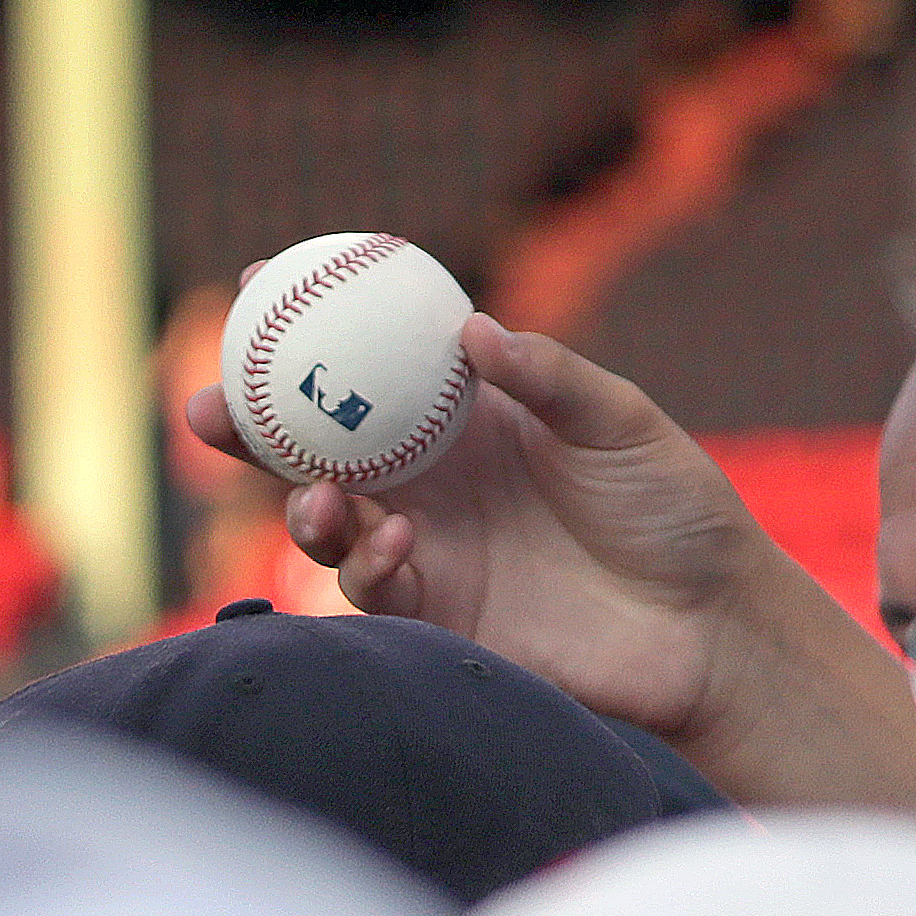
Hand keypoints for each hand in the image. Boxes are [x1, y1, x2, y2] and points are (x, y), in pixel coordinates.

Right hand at [182, 313, 915, 818]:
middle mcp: (430, 482)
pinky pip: (369, 589)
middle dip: (249, 429)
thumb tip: (471, 330)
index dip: (309, 331)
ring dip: (301, 506)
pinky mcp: (434, 617)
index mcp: (467, 422)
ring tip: (318, 499)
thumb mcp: (621, 423)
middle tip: (207, 409)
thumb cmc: (676, 512)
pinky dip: (367, 563)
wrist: (708, 625)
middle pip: (315, 448)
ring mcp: (426, 548)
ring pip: (324, 523)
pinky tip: (398, 544)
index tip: (257, 289)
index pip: (371, 368)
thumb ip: (547, 378)